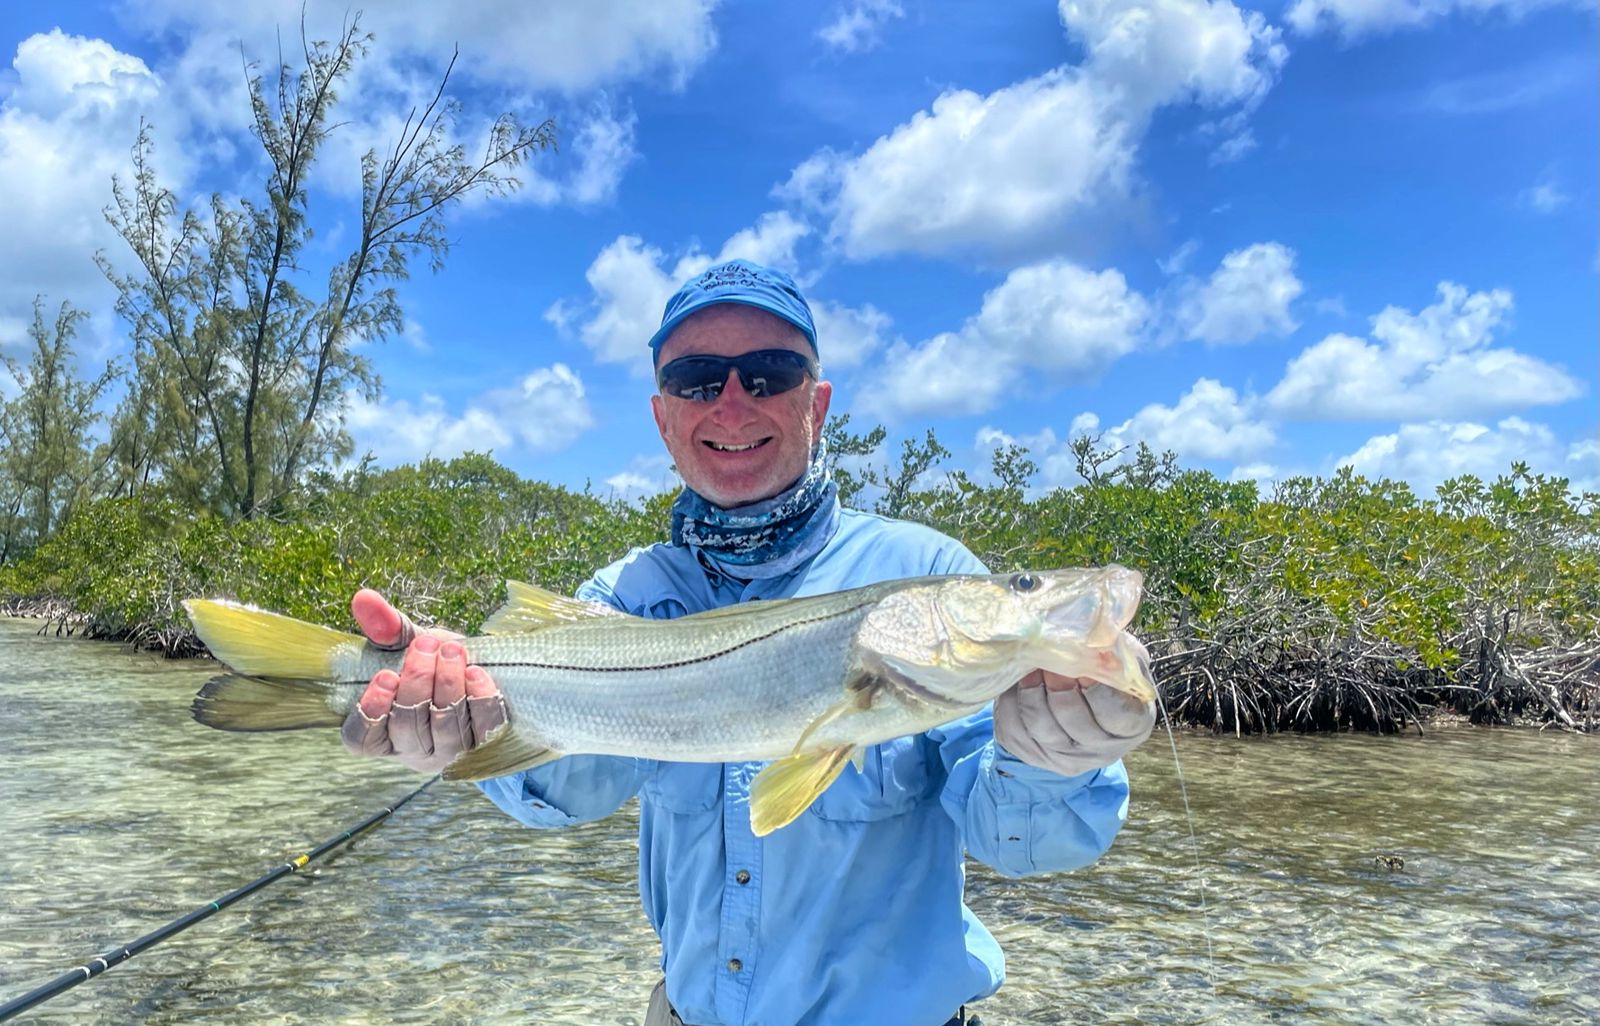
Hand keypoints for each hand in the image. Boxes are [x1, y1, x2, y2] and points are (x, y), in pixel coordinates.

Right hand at [339, 588, 507, 772]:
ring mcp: (450, 752)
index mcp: (383, 732)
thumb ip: (384, 627)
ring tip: (452, 650)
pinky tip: (476, 672)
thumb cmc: (434, 664)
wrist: (482, 670)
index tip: (386, 675)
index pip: (363, 738)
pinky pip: (483, 728)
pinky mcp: (485, 746)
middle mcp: (414, 749)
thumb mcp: (407, 645)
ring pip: (445, 726)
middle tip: (428, 645)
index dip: (371, 711)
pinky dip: (480, 699)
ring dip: (448, 683)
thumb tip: (363, 598)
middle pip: (408, 725)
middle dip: (418, 680)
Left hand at [993, 668, 1155, 776]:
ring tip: (1029, 668)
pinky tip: (1015, 685)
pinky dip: (1010, 704)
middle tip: (1049, 662)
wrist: (1079, 700)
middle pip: (1075, 723)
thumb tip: (1091, 643)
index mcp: (1132, 725)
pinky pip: (1015, 732)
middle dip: (1059, 688)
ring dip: (1031, 693)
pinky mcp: (1034, 756)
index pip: (1117, 712)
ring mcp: (1067, 759)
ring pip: (1042, 728)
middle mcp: (1103, 751)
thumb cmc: (1104, 673)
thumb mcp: (1119, 657)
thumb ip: (1111, 652)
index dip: (1097, 688)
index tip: (1083, 666)